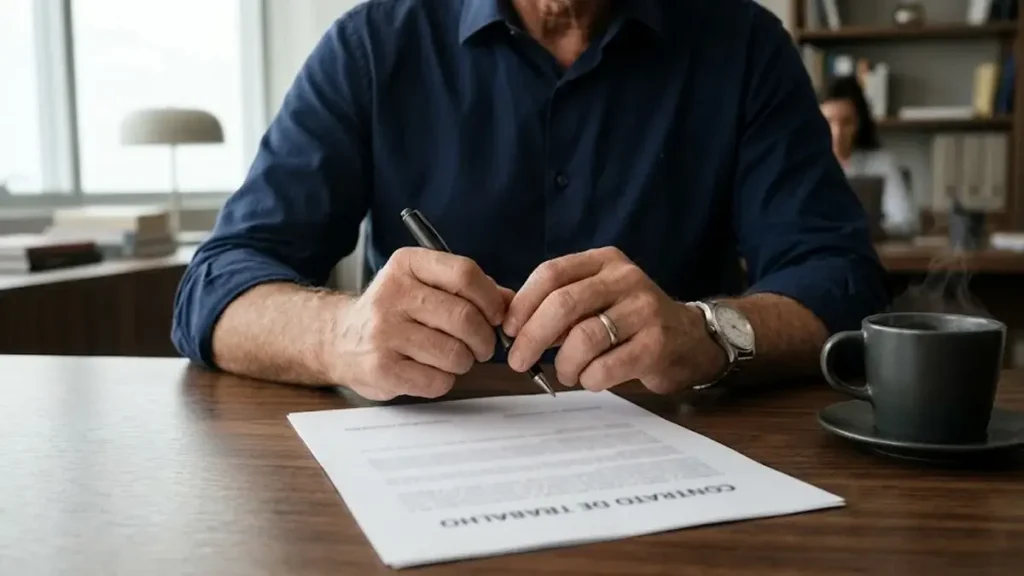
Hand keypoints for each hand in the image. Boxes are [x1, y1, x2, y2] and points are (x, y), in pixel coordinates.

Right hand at [326, 247, 512, 400]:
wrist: (339, 339)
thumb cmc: (394, 312)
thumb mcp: (424, 285)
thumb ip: (468, 290)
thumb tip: (511, 303)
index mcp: (406, 264)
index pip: (464, 273)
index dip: (491, 299)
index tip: (496, 315)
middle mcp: (392, 294)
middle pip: (464, 317)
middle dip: (484, 338)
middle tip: (482, 346)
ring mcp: (384, 332)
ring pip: (455, 353)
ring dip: (465, 361)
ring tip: (453, 357)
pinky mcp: (382, 368)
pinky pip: (437, 380)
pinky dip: (444, 380)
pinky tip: (431, 371)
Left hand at [503, 247, 725, 393]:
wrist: (689, 339)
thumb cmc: (629, 322)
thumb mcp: (596, 299)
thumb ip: (556, 305)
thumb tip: (508, 325)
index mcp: (604, 260)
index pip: (551, 273)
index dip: (523, 303)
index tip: (508, 330)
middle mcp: (625, 278)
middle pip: (563, 304)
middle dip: (532, 337)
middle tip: (517, 361)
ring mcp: (645, 310)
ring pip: (583, 338)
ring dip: (564, 364)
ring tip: (566, 373)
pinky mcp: (657, 344)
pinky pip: (606, 367)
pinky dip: (588, 379)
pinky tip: (589, 380)